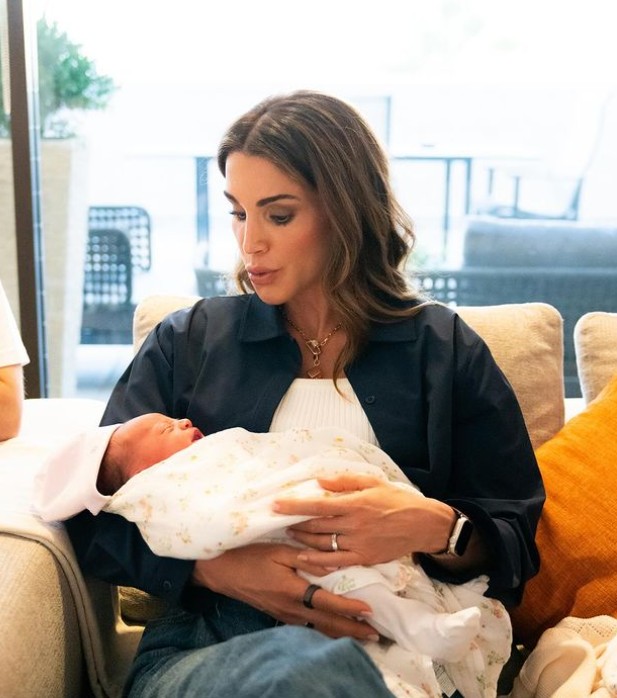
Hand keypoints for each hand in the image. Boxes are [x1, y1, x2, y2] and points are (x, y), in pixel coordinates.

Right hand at [191, 543, 378, 641]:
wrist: (222, 571)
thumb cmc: (249, 556)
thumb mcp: (278, 550)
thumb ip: (306, 557)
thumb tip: (333, 564)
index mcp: (292, 591)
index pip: (327, 603)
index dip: (349, 608)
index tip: (368, 611)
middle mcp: (291, 608)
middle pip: (327, 623)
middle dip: (352, 630)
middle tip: (375, 633)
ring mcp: (285, 615)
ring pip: (319, 628)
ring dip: (341, 632)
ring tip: (361, 635)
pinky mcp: (280, 615)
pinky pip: (308, 626)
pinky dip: (326, 629)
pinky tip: (335, 627)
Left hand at [273, 473, 454, 566]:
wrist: (422, 524)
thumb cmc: (396, 500)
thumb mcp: (372, 482)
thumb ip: (344, 481)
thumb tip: (319, 482)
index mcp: (354, 503)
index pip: (317, 504)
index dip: (293, 505)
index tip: (275, 504)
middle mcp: (354, 524)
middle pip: (315, 525)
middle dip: (294, 523)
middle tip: (280, 519)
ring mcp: (358, 543)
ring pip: (322, 544)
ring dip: (302, 540)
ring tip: (290, 534)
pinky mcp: (364, 558)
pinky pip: (335, 561)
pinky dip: (317, 560)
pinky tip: (303, 557)